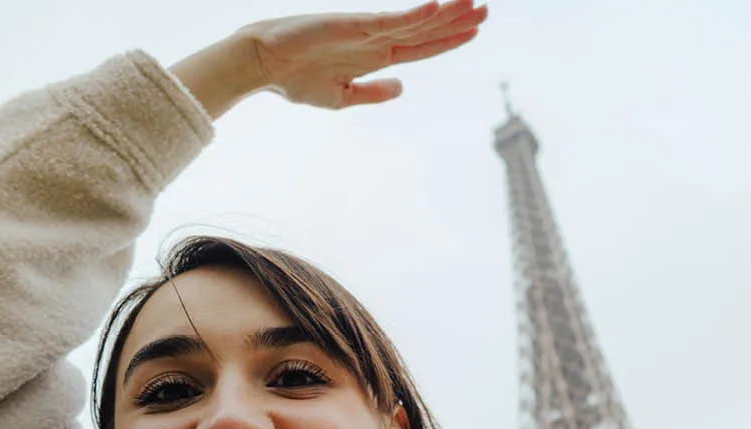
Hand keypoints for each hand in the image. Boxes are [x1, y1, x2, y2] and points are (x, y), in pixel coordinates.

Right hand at [239, 0, 487, 108]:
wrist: (263, 65)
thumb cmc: (295, 80)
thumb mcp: (342, 97)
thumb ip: (373, 93)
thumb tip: (402, 88)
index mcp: (375, 56)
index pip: (421, 47)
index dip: (449, 40)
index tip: (475, 31)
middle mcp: (376, 40)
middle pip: (425, 30)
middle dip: (457, 20)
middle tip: (486, 10)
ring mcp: (366, 30)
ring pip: (415, 22)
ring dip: (445, 13)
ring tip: (473, 2)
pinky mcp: (353, 25)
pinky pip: (389, 20)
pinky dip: (413, 15)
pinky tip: (436, 7)